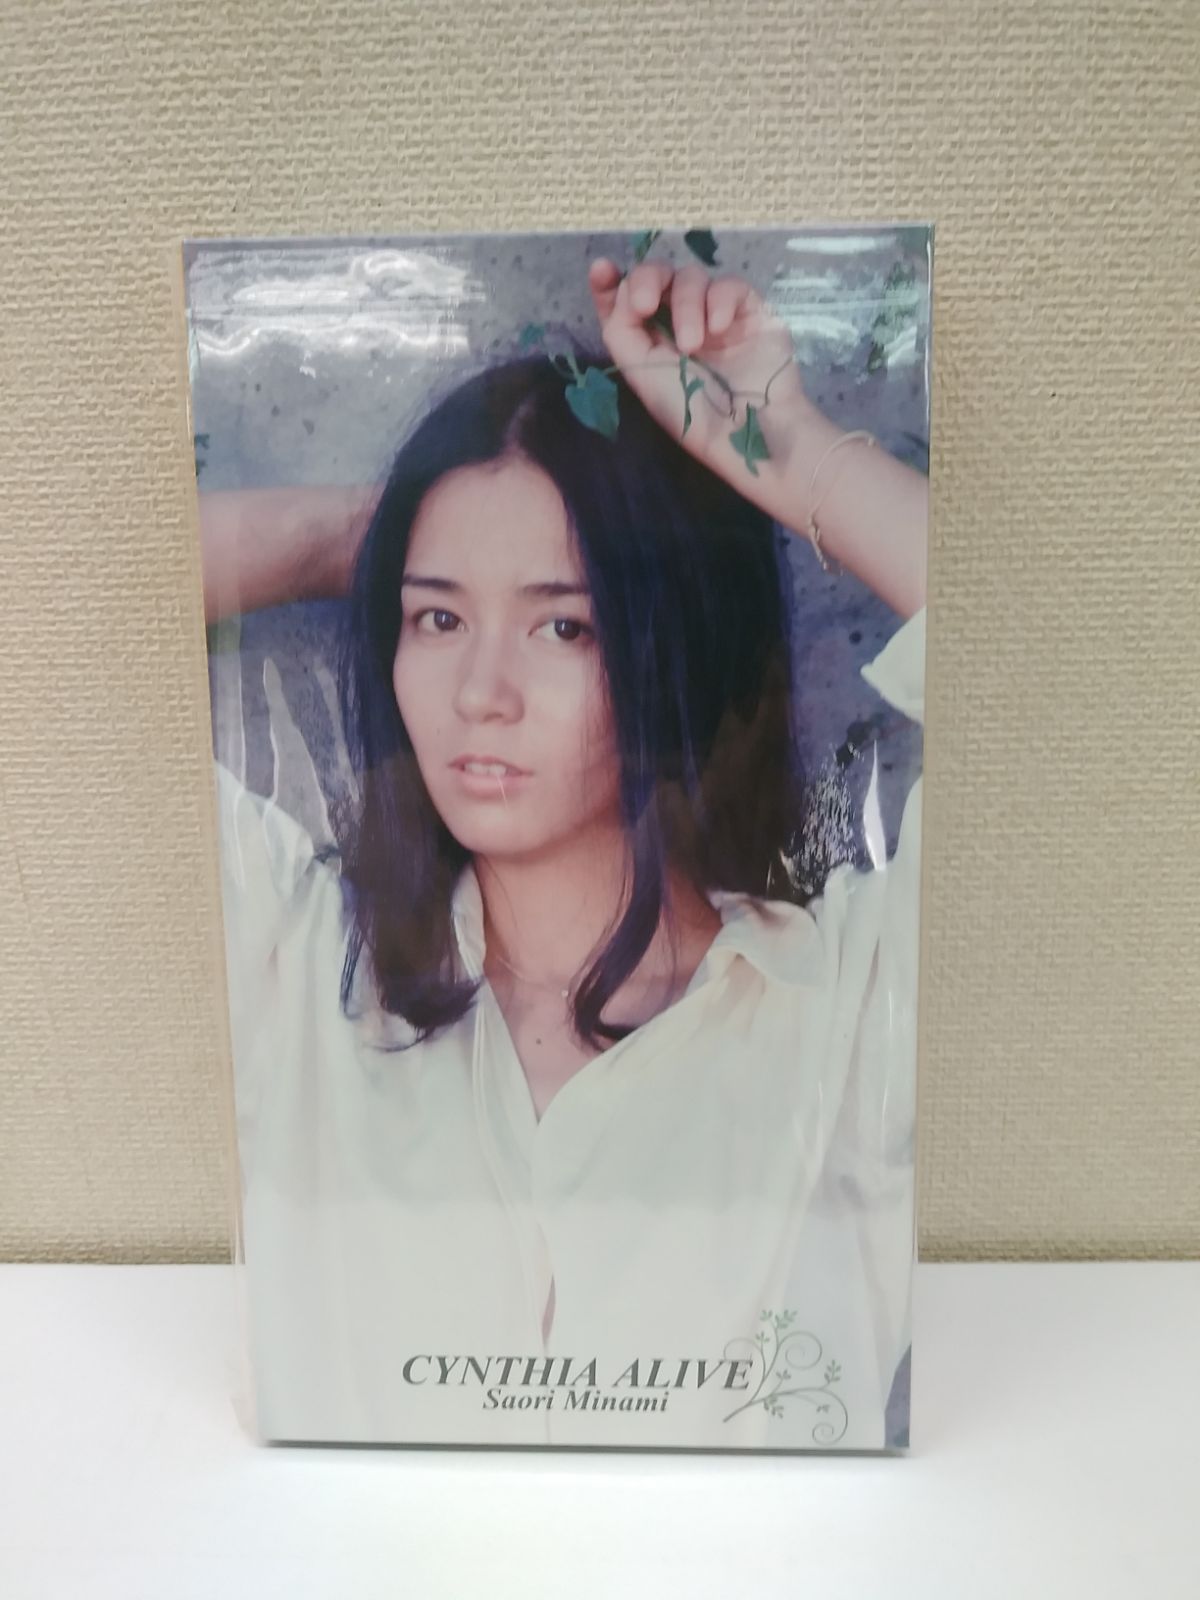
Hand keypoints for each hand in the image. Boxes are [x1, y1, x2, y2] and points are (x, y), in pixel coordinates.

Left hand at [586, 256, 820, 515]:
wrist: (749, 430)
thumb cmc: (693, 414)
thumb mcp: (643, 378)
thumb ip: (622, 333)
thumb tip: (622, 293)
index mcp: (651, 342)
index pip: (626, 300)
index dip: (611, 281)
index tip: (602, 270)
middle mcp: (681, 323)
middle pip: (657, 275)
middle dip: (646, 281)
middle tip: (644, 305)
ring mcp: (715, 315)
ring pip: (691, 278)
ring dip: (685, 307)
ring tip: (693, 346)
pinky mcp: (749, 311)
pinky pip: (729, 285)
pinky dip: (719, 301)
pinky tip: (719, 329)